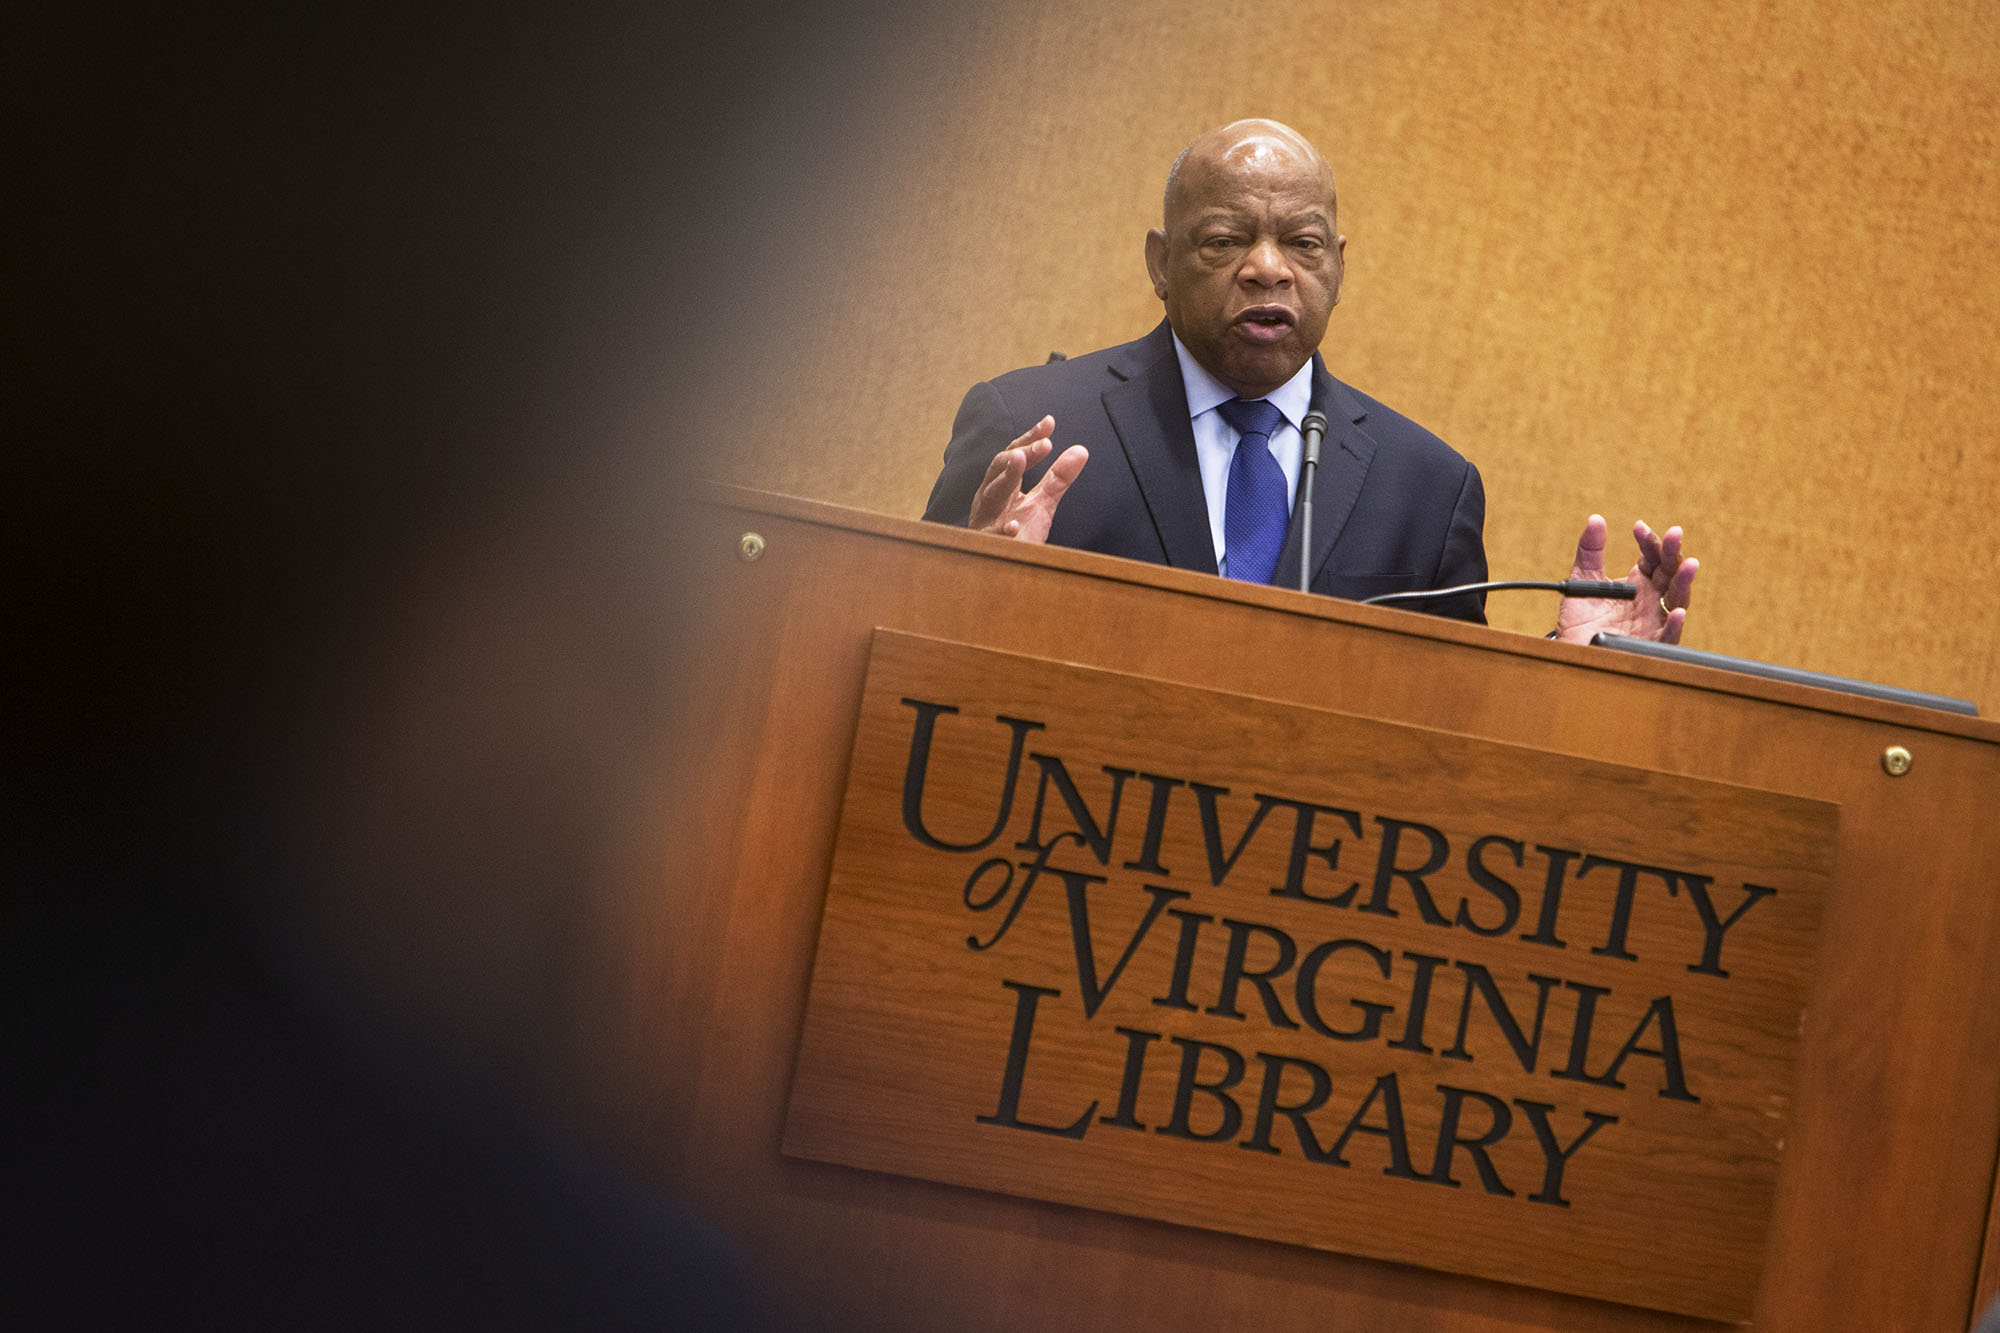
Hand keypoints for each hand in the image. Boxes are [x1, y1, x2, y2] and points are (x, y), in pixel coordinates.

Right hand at [967, 416, 1087, 541]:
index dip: (1030, 438)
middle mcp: (988, 497)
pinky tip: (1015, 525)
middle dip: (1020, 453)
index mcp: (1000, 484)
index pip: (1014, 454)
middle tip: (1044, 443)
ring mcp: (986, 520)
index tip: (1049, 422)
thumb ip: (1059, 477)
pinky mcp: (988, 546)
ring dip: (1006, 476)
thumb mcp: (1043, 503)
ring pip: (992, 493)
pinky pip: (992, 536)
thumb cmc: (1019, 532)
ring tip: (1020, 459)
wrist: (1003, 570)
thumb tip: (1081, 450)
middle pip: (999, 467)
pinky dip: (1002, 530)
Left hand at [1553, 514, 1697, 644]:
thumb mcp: (1582, 581)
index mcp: (1639, 583)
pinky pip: (1666, 636)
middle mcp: (1650, 600)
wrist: (1570, 650)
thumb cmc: (1580, 620)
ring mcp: (1652, 621)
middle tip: (1675, 533)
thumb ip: (1590, 552)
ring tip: (1689, 564)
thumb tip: (1595, 519)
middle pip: (1670, 573)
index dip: (1649, 541)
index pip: (1652, 557)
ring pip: (1676, 599)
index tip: (1638, 526)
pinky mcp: (1648, 644)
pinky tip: (1678, 612)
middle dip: (1673, 552)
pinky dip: (1673, 624)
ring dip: (1683, 582)